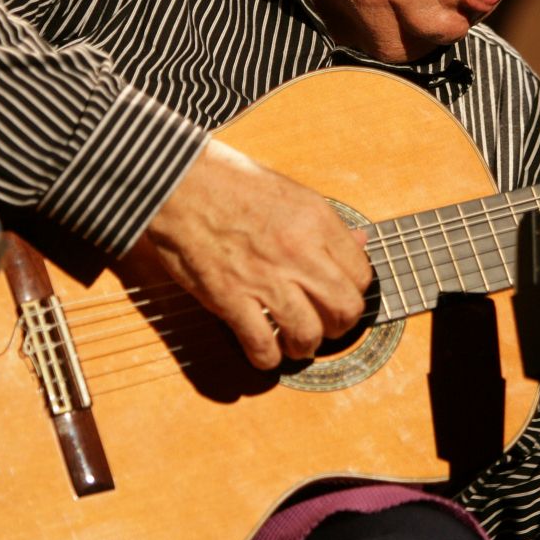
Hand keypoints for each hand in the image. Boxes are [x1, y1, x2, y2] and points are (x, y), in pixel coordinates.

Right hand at [136, 139, 371, 369]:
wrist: (179, 182)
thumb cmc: (232, 182)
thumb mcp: (293, 193)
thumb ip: (328, 224)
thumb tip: (360, 243)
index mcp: (316, 221)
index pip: (360, 274)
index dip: (353, 292)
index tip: (338, 296)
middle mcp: (298, 251)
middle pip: (345, 309)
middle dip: (339, 327)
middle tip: (324, 326)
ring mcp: (264, 277)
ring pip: (308, 334)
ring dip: (305, 346)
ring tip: (295, 343)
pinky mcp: (228, 297)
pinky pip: (261, 344)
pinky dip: (267, 358)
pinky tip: (264, 352)